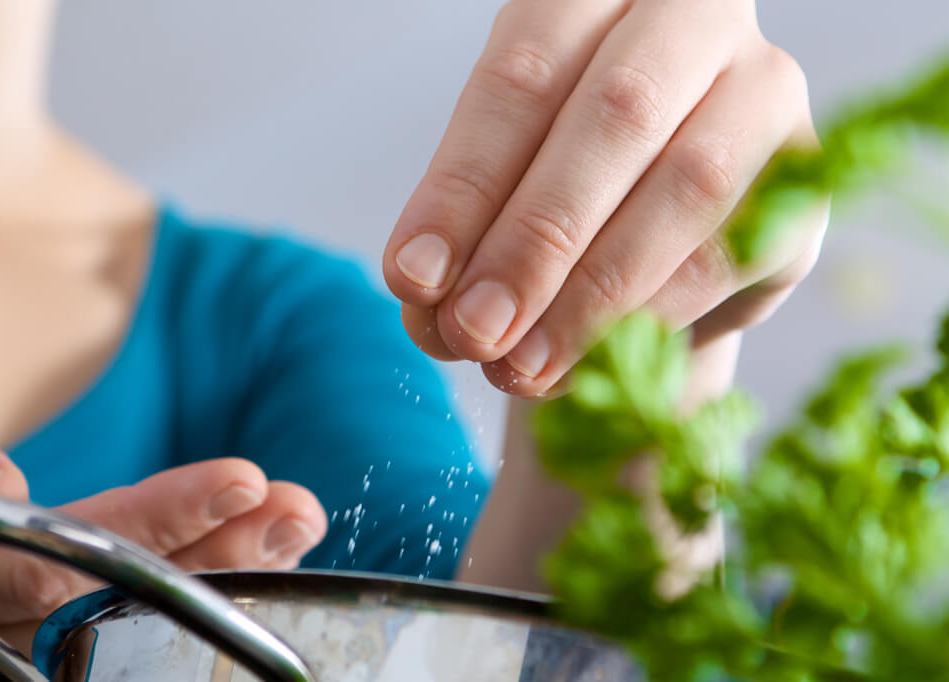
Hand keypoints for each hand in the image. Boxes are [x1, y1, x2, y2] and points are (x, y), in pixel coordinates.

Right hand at [0, 367, 325, 680]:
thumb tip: (2, 484)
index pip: (43, 558)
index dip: (149, 527)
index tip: (241, 479)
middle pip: (93, 608)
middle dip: (208, 558)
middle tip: (298, 509)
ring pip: (100, 628)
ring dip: (206, 578)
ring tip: (290, 524)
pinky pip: (85, 629)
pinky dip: (164, 589)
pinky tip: (234, 551)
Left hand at [384, 0, 826, 396]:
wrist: (653, 236)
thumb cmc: (557, 191)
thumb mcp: (497, 190)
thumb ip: (463, 233)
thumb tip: (431, 301)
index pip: (523, 75)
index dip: (463, 184)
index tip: (413, 278)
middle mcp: (691, 17)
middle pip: (617, 114)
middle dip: (533, 240)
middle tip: (472, 330)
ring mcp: (763, 87)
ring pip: (690, 182)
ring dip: (593, 292)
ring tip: (521, 365)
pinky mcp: (806, 175)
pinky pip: (735, 249)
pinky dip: (654, 314)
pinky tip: (595, 359)